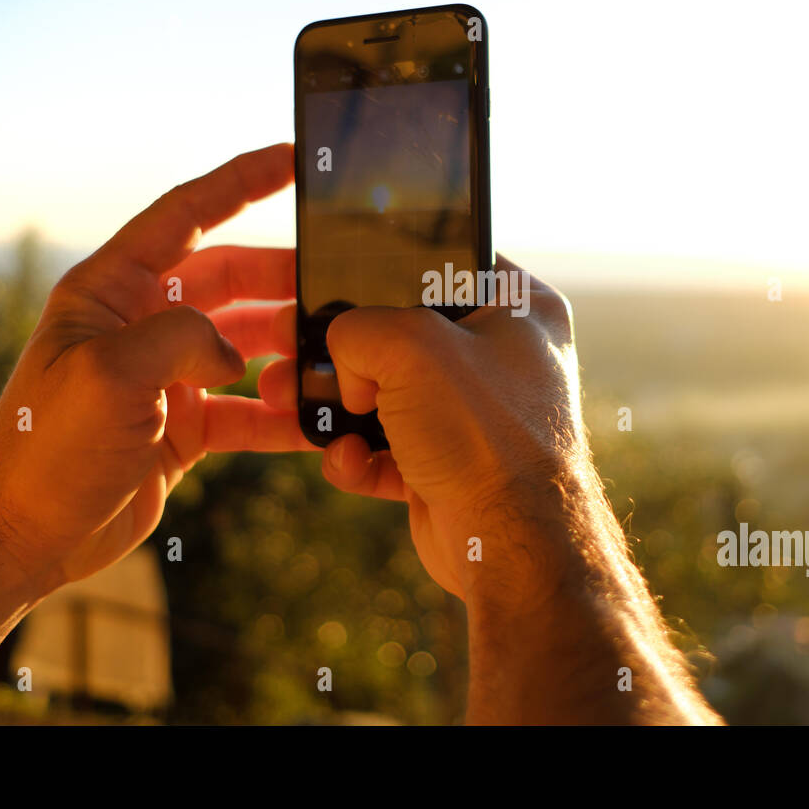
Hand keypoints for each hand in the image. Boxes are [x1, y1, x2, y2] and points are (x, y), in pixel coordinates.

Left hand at [0, 143, 312, 590]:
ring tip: (334, 356)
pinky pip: (247, 407)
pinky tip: (317, 420)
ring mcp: (165, 376)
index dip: (240, 181)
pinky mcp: (184, 425)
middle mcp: (140, 324)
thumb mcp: (111, 374)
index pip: (186, 216)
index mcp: (111, 291)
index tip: (293, 158)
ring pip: (245, 341)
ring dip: (288, 348)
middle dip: (283, 278)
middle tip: (339, 281)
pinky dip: (282, 413)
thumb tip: (235, 355)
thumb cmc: (48, 449)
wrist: (27, 536)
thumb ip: (182, 338)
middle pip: (230, 279)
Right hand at [314, 257, 720, 722]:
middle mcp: (500, 358)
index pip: (446, 263)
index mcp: (518, 308)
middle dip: (341, 350)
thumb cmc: (483, 433)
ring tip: (290, 404)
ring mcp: (472, 416)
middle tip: (291, 347)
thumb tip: (343, 358)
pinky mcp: (446, 467)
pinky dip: (356, 458)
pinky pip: (384, 451)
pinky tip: (346, 462)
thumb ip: (358, 326)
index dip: (388, 268)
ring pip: (384, 395)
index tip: (335, 275)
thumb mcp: (408, 345)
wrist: (509, 545)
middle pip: (401, 335)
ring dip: (335, 405)